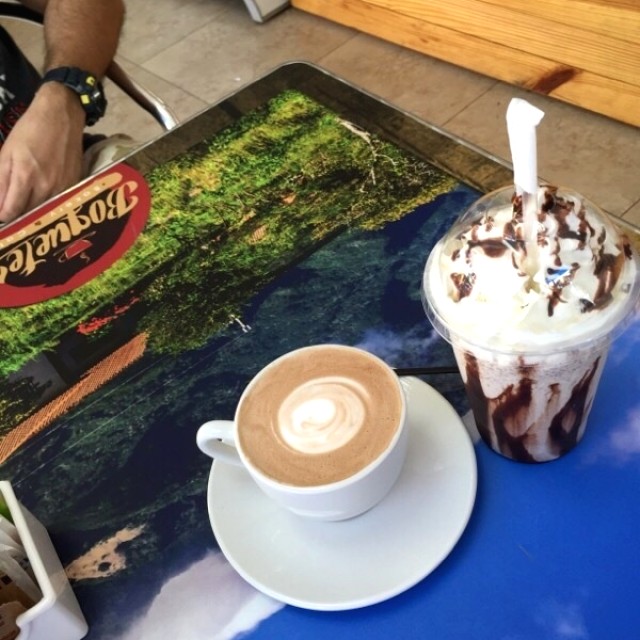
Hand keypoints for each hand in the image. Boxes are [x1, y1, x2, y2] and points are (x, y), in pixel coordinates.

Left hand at [0, 82, 85, 223]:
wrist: (62, 116)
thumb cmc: (30, 131)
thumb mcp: (7, 152)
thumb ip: (0, 181)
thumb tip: (0, 207)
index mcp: (25, 176)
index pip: (11, 211)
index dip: (3, 218)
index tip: (1, 219)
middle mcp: (46, 186)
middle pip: (29, 216)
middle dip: (19, 219)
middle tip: (12, 216)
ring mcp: (63, 188)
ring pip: (45, 212)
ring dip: (35, 215)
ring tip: (27, 211)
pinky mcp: (74, 186)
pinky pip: (59, 204)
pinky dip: (50, 207)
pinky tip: (44, 202)